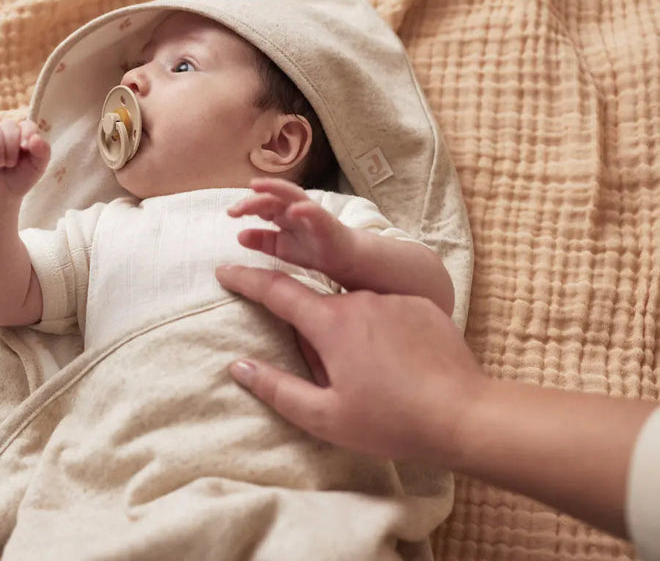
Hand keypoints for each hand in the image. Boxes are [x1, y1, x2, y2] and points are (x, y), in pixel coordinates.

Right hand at [0, 119, 49, 206]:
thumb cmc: (16, 181)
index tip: (26, 149)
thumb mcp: (37, 168)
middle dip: (12, 147)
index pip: (26, 124)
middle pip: (9, 125)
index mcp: (21, 134)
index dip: (28, 134)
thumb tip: (35, 137)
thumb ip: (43, 152)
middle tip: (10, 164)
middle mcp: (2, 130)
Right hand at [216, 264, 485, 464]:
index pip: (275, 291)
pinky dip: (382, 334)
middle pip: (318, 306)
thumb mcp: (324, 417)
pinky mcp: (422, 307)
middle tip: (327, 374)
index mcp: (330, 323)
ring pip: (355, 311)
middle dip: (311, 331)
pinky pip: (388, 313)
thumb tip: (238, 366)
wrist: (467, 416)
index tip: (223, 270)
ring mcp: (394, 300)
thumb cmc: (392, 421)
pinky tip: (397, 368)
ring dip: (350, 336)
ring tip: (371, 379)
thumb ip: (276, 389)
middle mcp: (359, 300)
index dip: (246, 279)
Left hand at [228, 178, 356, 280]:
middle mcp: (295, 208)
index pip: (263, 204)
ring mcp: (311, 213)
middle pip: (272, 198)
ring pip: (292, 195)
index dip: (246, 206)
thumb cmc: (313, 248)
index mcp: (283, 214)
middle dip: (254, 200)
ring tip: (257, 185)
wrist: (346, 258)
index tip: (230, 213)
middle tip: (235, 209)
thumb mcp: (281, 247)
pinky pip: (316, 212)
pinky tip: (294, 209)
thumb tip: (239, 235)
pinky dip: (305, 209)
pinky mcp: (327, 222)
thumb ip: (261, 240)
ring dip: (274, 188)